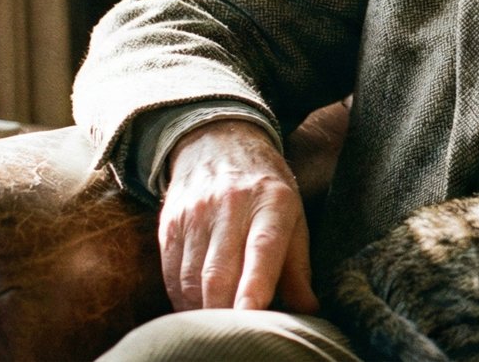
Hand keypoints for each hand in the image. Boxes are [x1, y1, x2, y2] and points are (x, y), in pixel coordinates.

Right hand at [158, 118, 318, 312]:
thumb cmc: (265, 189)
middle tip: (236, 335)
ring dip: (202, 310)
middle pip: (220, 272)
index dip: (254, 287)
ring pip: (191, 278)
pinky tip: (197, 308)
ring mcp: (195, 214)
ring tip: (218, 326)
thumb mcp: (294, 215)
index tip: (250, 317)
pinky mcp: (169, 224)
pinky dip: (182, 299)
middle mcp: (230, 205)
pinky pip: (171, 273)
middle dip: (224, 312)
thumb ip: (299, 266)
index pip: (261, 249)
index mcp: (271, 202)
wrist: (218, 141)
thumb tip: (308, 310)